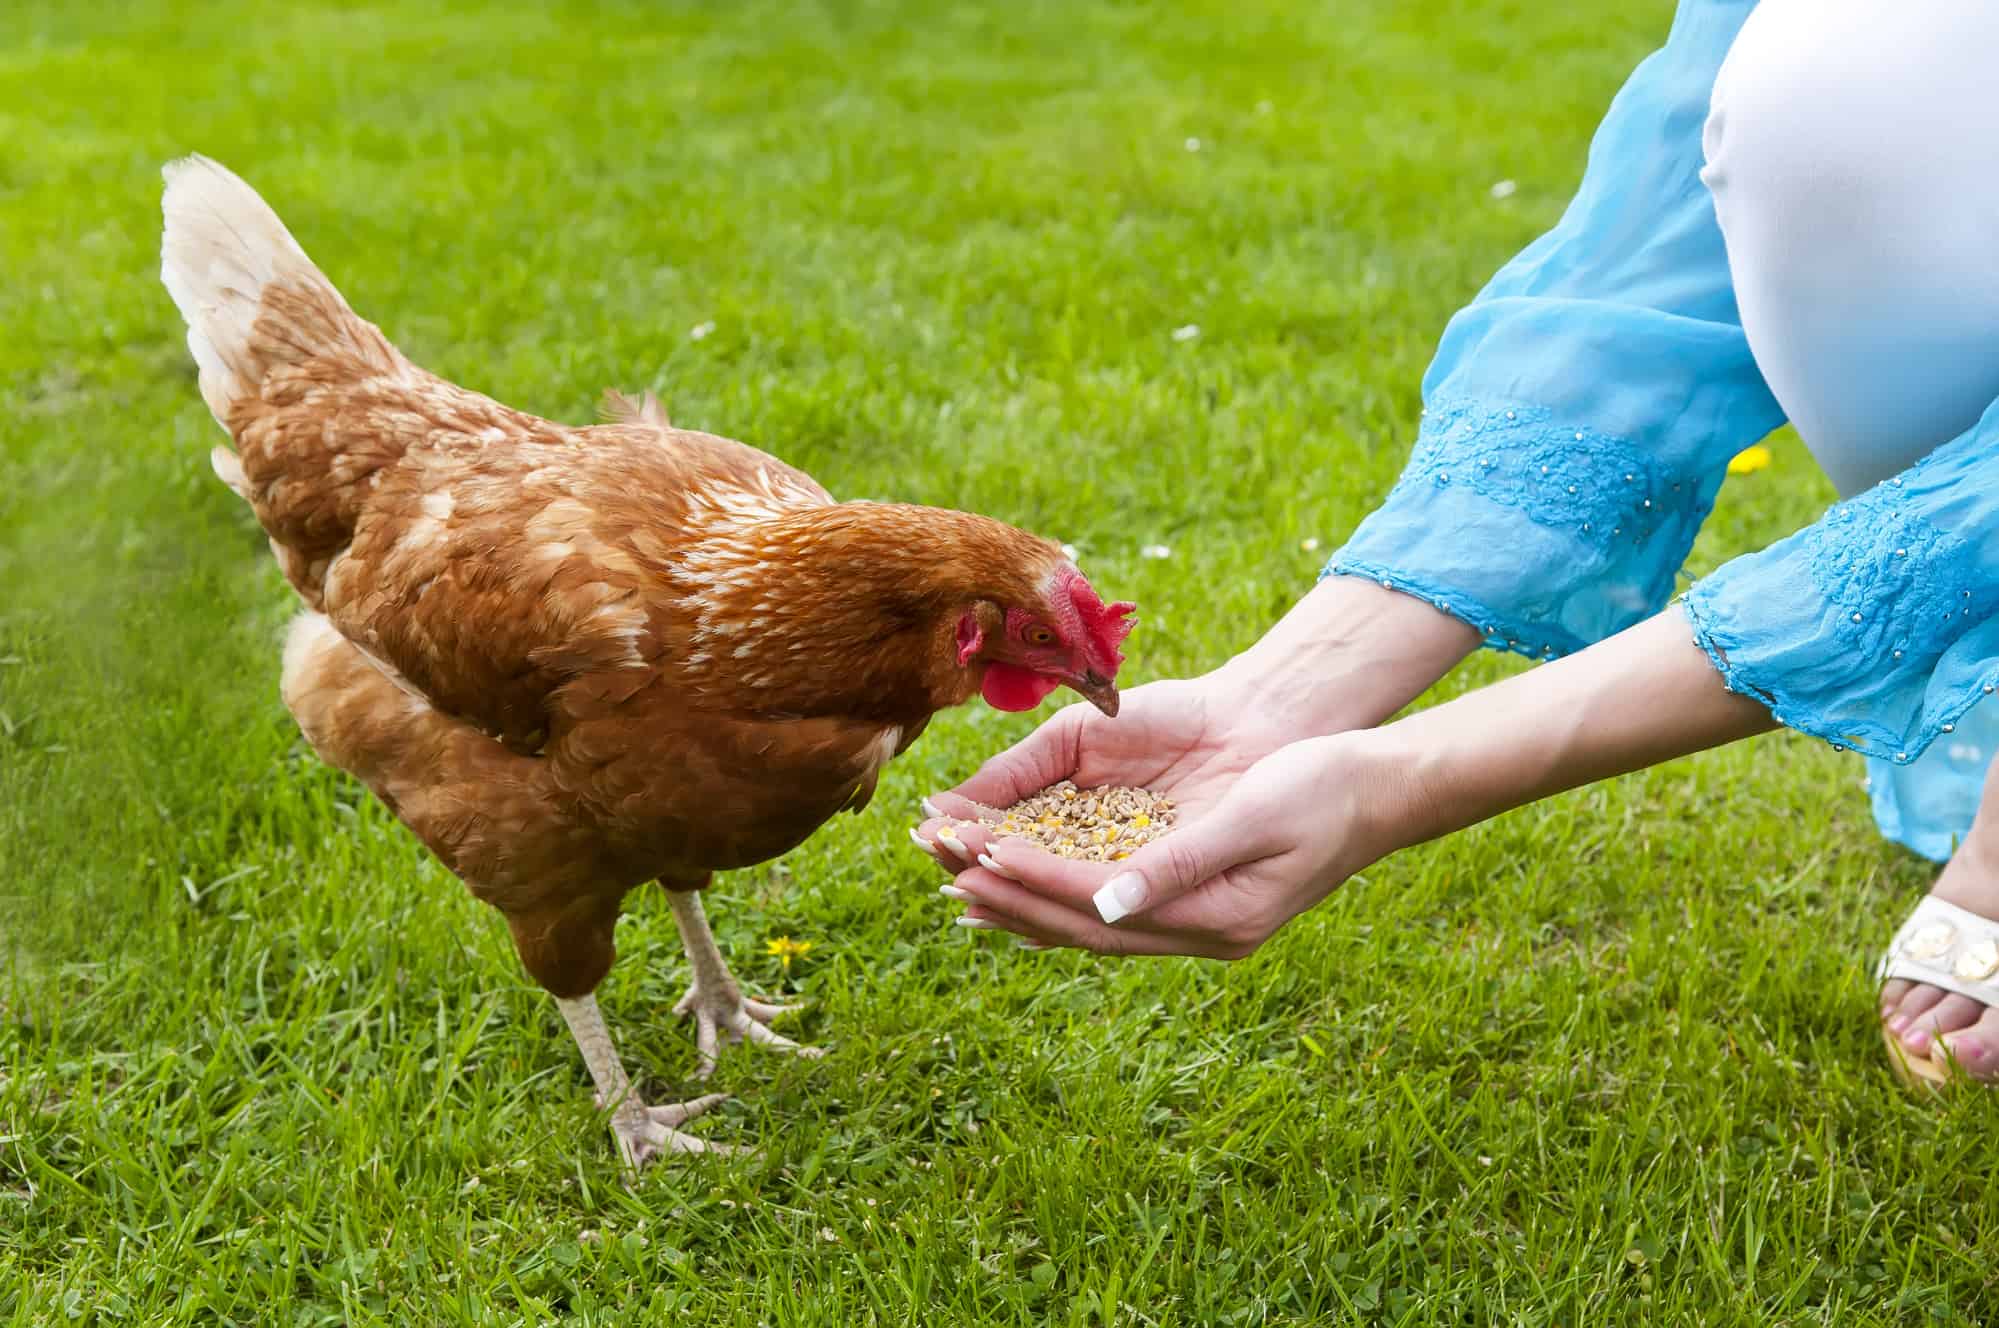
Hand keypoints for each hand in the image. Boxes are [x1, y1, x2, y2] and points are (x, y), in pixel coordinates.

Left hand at [918, 731, 1396, 958]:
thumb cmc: (1325, 788)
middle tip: (942, 872)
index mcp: (1217, 917)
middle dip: (1011, 899)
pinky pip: (1110, 905)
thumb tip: (1109, 903)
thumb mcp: (1255, 815)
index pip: (1100, 906)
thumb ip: (1181, 862)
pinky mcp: (1195, 898)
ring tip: (958, 887)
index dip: (1034, 882)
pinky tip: (1024, 882)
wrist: (1381, 789)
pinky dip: (1060, 894)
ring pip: (1091, 924)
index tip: (977, 856)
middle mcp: (1201, 931)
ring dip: (1026, 904)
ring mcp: (1198, 920)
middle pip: (1084, 927)